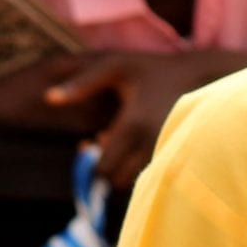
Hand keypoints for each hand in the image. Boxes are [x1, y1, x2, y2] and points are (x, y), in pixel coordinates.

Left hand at [43, 50, 224, 188]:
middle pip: (118, 179)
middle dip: (107, 166)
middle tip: (105, 143)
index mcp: (133, 124)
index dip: (91, 159)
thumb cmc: (150, 69)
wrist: (198, 75)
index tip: (91, 141)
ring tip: (124, 144)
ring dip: (125, 168)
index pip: (103, 165)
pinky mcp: (179, 154)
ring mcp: (168, 151)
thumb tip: (48, 98)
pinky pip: (154, 175)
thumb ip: (82, 82)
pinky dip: (142, 166)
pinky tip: (141, 146)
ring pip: (136, 180)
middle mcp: (152, 143)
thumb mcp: (115, 66)